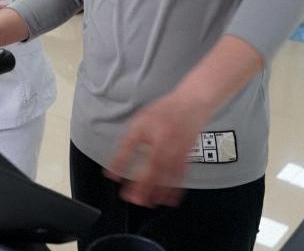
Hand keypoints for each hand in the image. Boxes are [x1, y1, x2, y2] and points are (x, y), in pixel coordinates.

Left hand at [106, 89, 207, 207]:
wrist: (192, 102)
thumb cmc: (166, 109)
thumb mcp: (142, 118)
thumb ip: (131, 136)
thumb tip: (120, 155)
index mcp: (147, 127)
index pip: (128, 146)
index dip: (119, 161)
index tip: (110, 176)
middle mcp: (162, 139)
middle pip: (150, 165)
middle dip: (140, 184)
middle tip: (131, 198)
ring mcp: (176, 147)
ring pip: (166, 173)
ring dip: (156, 190)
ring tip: (147, 202)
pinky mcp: (186, 154)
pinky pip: (180, 174)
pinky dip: (174, 188)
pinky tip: (168, 198)